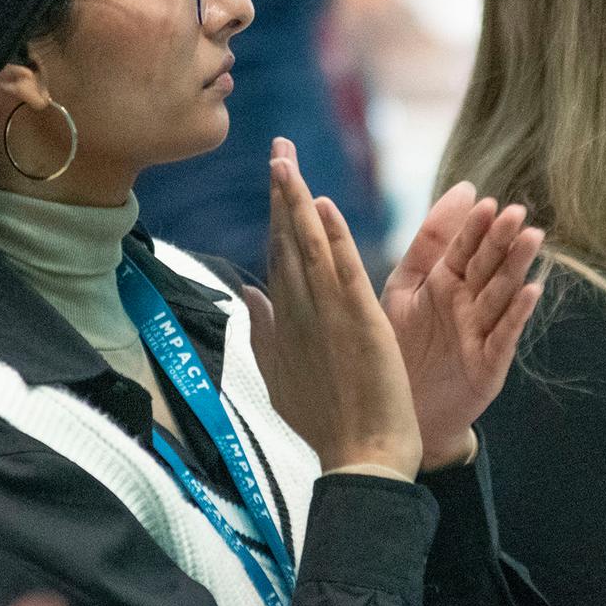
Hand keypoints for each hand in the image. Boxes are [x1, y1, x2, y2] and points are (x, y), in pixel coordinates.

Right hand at [243, 138, 421, 478]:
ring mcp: (326, 315)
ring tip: (286, 159)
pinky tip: (322, 203)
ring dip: (297, 201)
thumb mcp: (281, 376)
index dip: (277, 211)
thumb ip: (263, 331)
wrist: (358, 459)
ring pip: (308, 246)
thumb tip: (248, 293)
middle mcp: (299, 311)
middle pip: (288, 240)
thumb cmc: (326, 424)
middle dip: (282, 191)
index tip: (276, 175)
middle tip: (278, 146)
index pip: (280, 254)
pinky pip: (342, 270)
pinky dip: (333, 236)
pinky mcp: (358, 322)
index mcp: (286, 320)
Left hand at [382, 180, 543, 469]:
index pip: (464, 246)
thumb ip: (427, 244)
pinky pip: (505, 334)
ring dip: (518, 267)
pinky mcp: (489, 363)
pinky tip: (531, 290)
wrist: (401, 407)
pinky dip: (517, 313)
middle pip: (488, 265)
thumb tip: (462, 189)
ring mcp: (481, 331)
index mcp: (444, 281)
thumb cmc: (402, 342)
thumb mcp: (405, 287)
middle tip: (516, 212)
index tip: (487, 202)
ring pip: (502, 293)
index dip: (475, 226)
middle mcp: (467, 302)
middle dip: (501, 239)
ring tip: (532, 238)